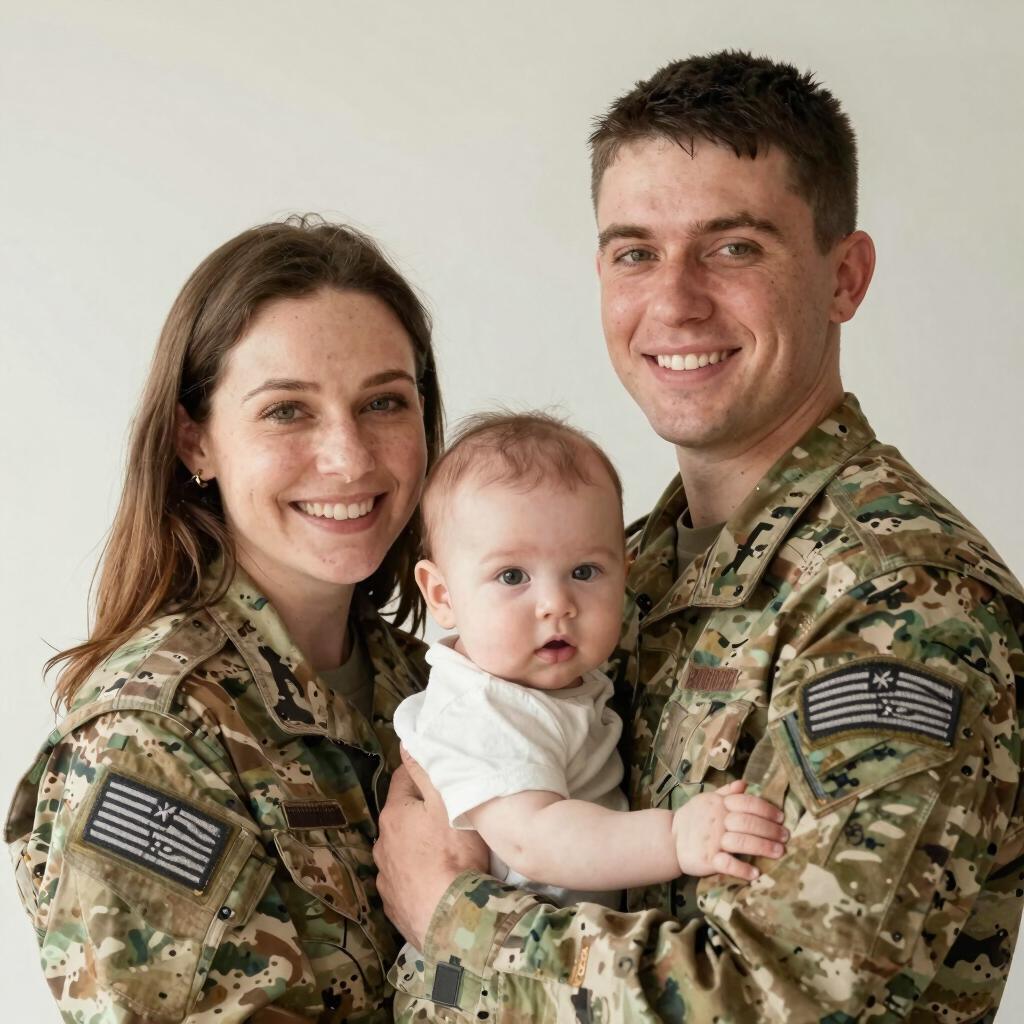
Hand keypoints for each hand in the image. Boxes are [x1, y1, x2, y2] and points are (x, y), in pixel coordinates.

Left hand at [373, 747, 488, 948]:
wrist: (452, 919)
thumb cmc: (454, 855)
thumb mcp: (446, 802)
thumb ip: (425, 770)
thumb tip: (406, 742)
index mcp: (394, 815)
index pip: (403, 779)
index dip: (422, 773)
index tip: (440, 775)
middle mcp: (382, 843)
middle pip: (401, 816)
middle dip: (419, 813)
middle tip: (447, 815)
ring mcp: (386, 876)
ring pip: (401, 849)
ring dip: (416, 845)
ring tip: (443, 851)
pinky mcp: (394, 904)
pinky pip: (405, 880)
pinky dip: (416, 876)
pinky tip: (435, 880)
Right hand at [672, 780, 787, 881]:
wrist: (670, 838)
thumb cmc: (693, 818)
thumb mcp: (707, 800)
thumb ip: (726, 793)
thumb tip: (744, 783)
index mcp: (719, 804)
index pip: (747, 802)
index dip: (766, 809)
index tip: (781, 817)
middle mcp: (718, 821)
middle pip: (749, 823)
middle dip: (770, 830)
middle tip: (785, 837)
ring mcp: (713, 841)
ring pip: (742, 842)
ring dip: (763, 847)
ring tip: (779, 852)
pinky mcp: (708, 859)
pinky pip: (727, 864)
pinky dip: (742, 869)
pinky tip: (755, 873)